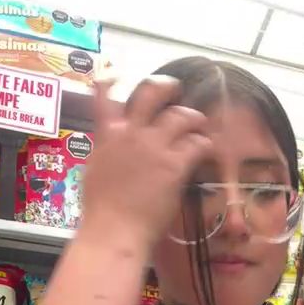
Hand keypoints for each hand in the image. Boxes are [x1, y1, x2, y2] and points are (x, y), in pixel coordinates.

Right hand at [80, 77, 210, 249]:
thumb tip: (113, 152)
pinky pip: (196, 144)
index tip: (115, 74)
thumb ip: (107, 154)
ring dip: (194, 118)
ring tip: (201, 124)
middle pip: (151, 93)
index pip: (104, 97)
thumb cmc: (102, 212)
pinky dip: (204, 143)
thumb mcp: (95, 173)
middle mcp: (130, 133)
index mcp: (107, 136)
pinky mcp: (175, 165)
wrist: (115, 231)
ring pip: (181, 116)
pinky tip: (207, 148)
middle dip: (167, 86)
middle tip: (177, 90)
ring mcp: (154, 147)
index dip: (110, 81)